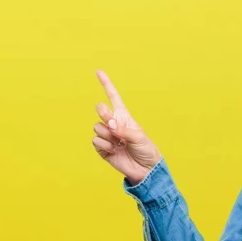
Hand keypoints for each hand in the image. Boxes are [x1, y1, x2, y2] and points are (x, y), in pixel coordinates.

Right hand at [93, 70, 161, 184]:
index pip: (113, 97)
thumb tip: (110, 124)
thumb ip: (124, 129)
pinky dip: (104, 145)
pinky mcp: (102, 149)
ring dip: (107, 135)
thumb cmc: (146, 150)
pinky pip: (95, 141)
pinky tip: (113, 150)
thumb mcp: (139, 137)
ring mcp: (107, 136)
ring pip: (97, 127)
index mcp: (124, 117)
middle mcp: (113, 124)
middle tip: (113, 125)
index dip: (106, 84)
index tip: (98, 71)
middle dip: (104, 114)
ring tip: (118, 144)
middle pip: (100, 110)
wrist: (145, 169)